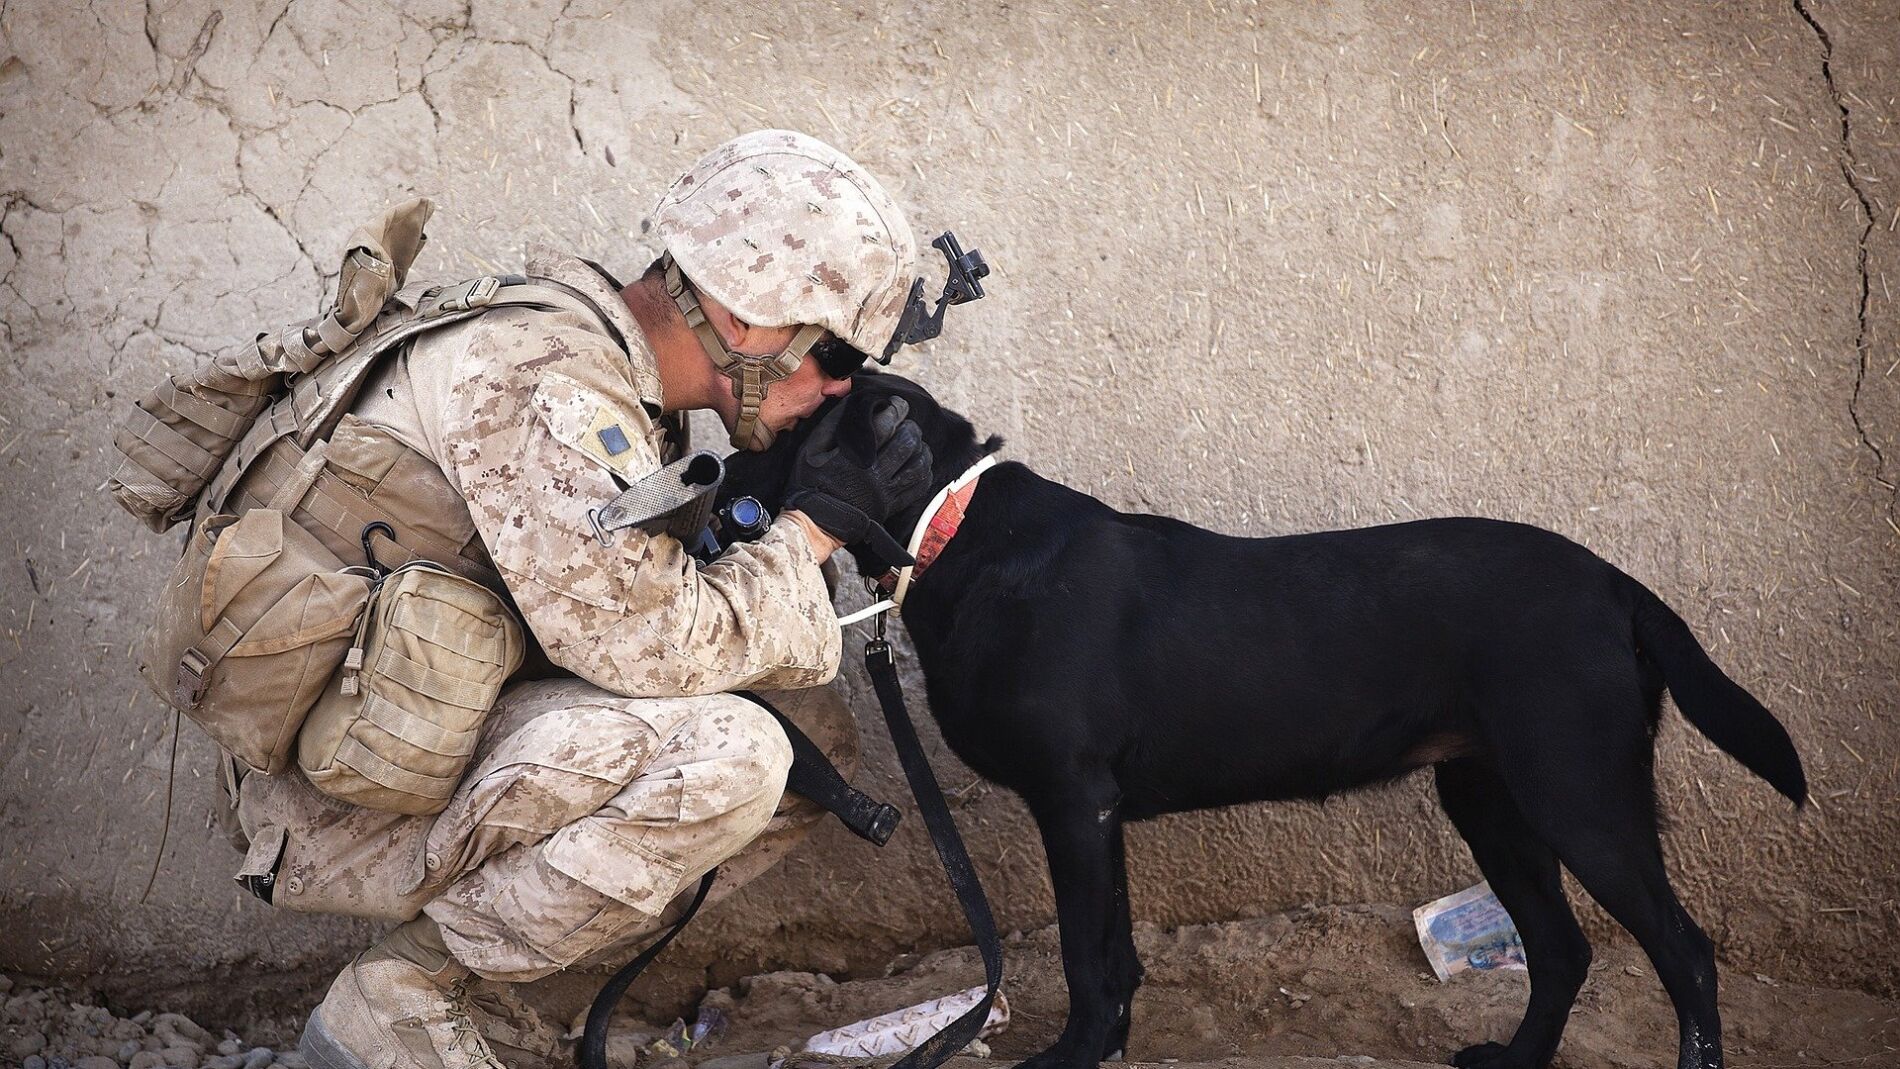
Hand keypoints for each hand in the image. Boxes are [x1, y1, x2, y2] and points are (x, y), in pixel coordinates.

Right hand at [784, 396, 933, 568]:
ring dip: (921, 448)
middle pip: (908, 442)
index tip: (897, 403)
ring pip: (918, 464)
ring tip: (914, 441)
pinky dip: (924, 471)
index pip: (886, 425)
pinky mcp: (891, 506)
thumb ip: (831, 424)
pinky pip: (919, 487)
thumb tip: (853, 403)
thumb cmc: (809, 484)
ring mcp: (886, 493)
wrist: (815, 524)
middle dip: (910, 426)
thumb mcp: (810, 450)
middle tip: (905, 422)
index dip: (896, 408)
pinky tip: (918, 463)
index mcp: (854, 459)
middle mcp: (874, 476)